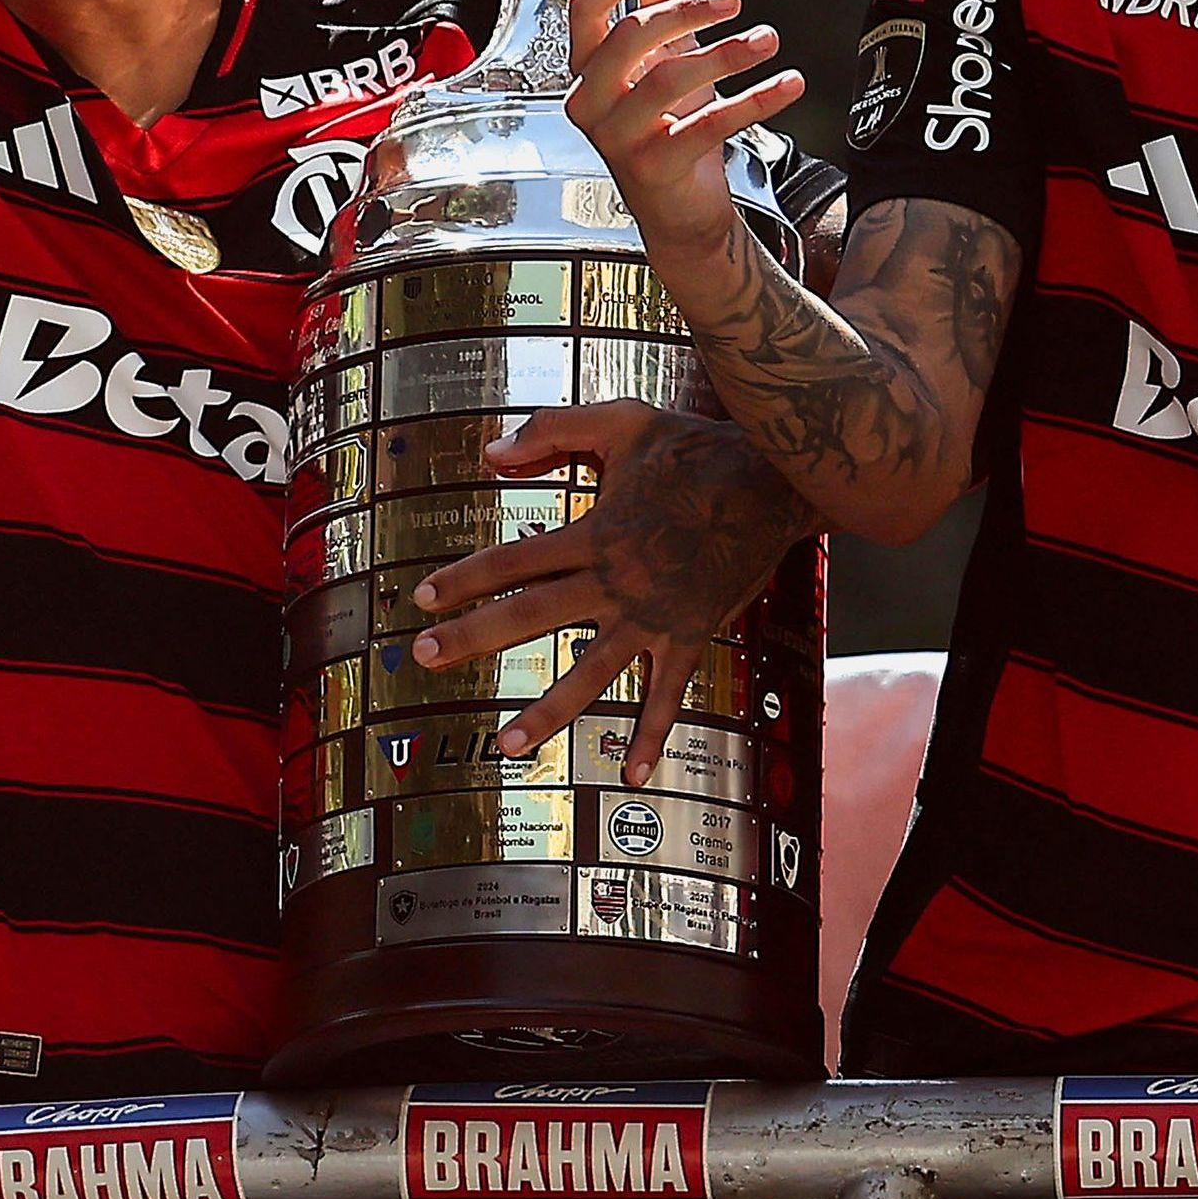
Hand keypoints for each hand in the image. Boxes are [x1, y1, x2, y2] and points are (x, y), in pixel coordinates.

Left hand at [406, 402, 810, 783]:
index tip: (421, 598)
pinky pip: (667, 697)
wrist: (775, 481)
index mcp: (594, 533)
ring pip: (589, 674)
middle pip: (528, 616)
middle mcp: (615, 582)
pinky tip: (633, 777)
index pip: (511, 561)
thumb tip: (490, 454)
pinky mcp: (689, 637)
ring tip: (506, 745)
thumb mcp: (622, 421)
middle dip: (471, 638)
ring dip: (545, 712)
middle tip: (424, 657)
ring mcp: (653, 618)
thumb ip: (553, 429)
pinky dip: (651, 738)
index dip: (462, 579)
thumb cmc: (697, 448)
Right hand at [560, 0, 801, 256]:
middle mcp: (589, 99)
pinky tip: (789, 84)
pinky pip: (707, 125)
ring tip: (769, 40)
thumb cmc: (665, 120)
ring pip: (668, 79)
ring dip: (727, 54)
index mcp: (585, 64)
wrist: (680, 206)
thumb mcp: (661, 49)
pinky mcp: (654, 169)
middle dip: (687, 10)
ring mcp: (617, 138)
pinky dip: (755, 100)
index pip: (584, 6)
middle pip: (630, 37)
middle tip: (734, 0)